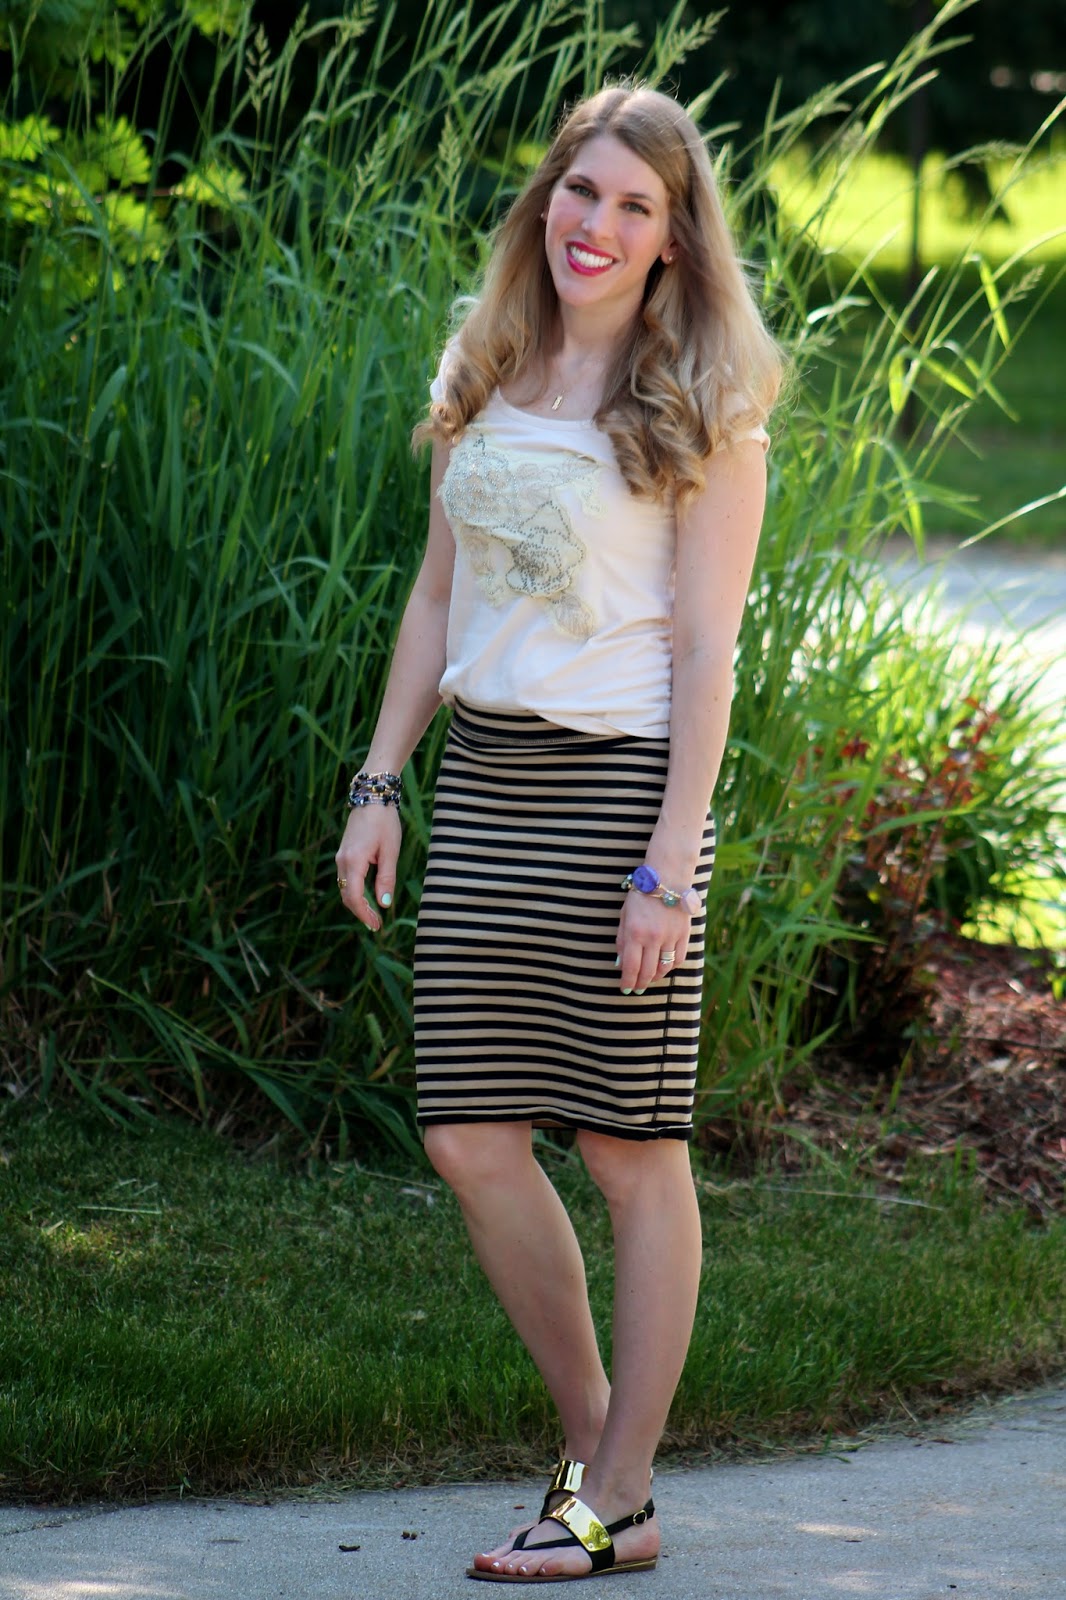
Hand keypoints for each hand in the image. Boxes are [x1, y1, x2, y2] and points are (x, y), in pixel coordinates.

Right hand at [335, 805, 401, 931]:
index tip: (376, 925)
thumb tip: (384, 903)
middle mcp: (342, 860)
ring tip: (374, 914)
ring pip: (345, 888)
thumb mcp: (390, 852)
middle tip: (376, 924)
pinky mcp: (343, 853)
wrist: (372, 797)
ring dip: (357, 903)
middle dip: (360, 912)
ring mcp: (341, 857)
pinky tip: (368, 897)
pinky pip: (346, 878)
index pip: (354, 897)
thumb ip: (386, 878)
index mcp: (353, 861)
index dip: (364, 914)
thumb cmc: (384, 822)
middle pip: (346, 896)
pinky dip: (355, 891)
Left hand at [616, 890, 692, 992]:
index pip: (631, 967)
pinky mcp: (684, 934)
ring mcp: (670, 936)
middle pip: (648, 972)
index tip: (625, 988)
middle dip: (640, 984)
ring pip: (664, 968)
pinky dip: (671, 966)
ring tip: (649, 978)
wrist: (666, 878)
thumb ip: (622, 941)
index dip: (627, 982)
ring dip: (655, 977)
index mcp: (635, 932)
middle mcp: (653, 937)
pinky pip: (679, 958)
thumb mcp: (624, 916)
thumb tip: (621, 964)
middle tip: (636, 988)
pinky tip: (664, 967)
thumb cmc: (641, 896)